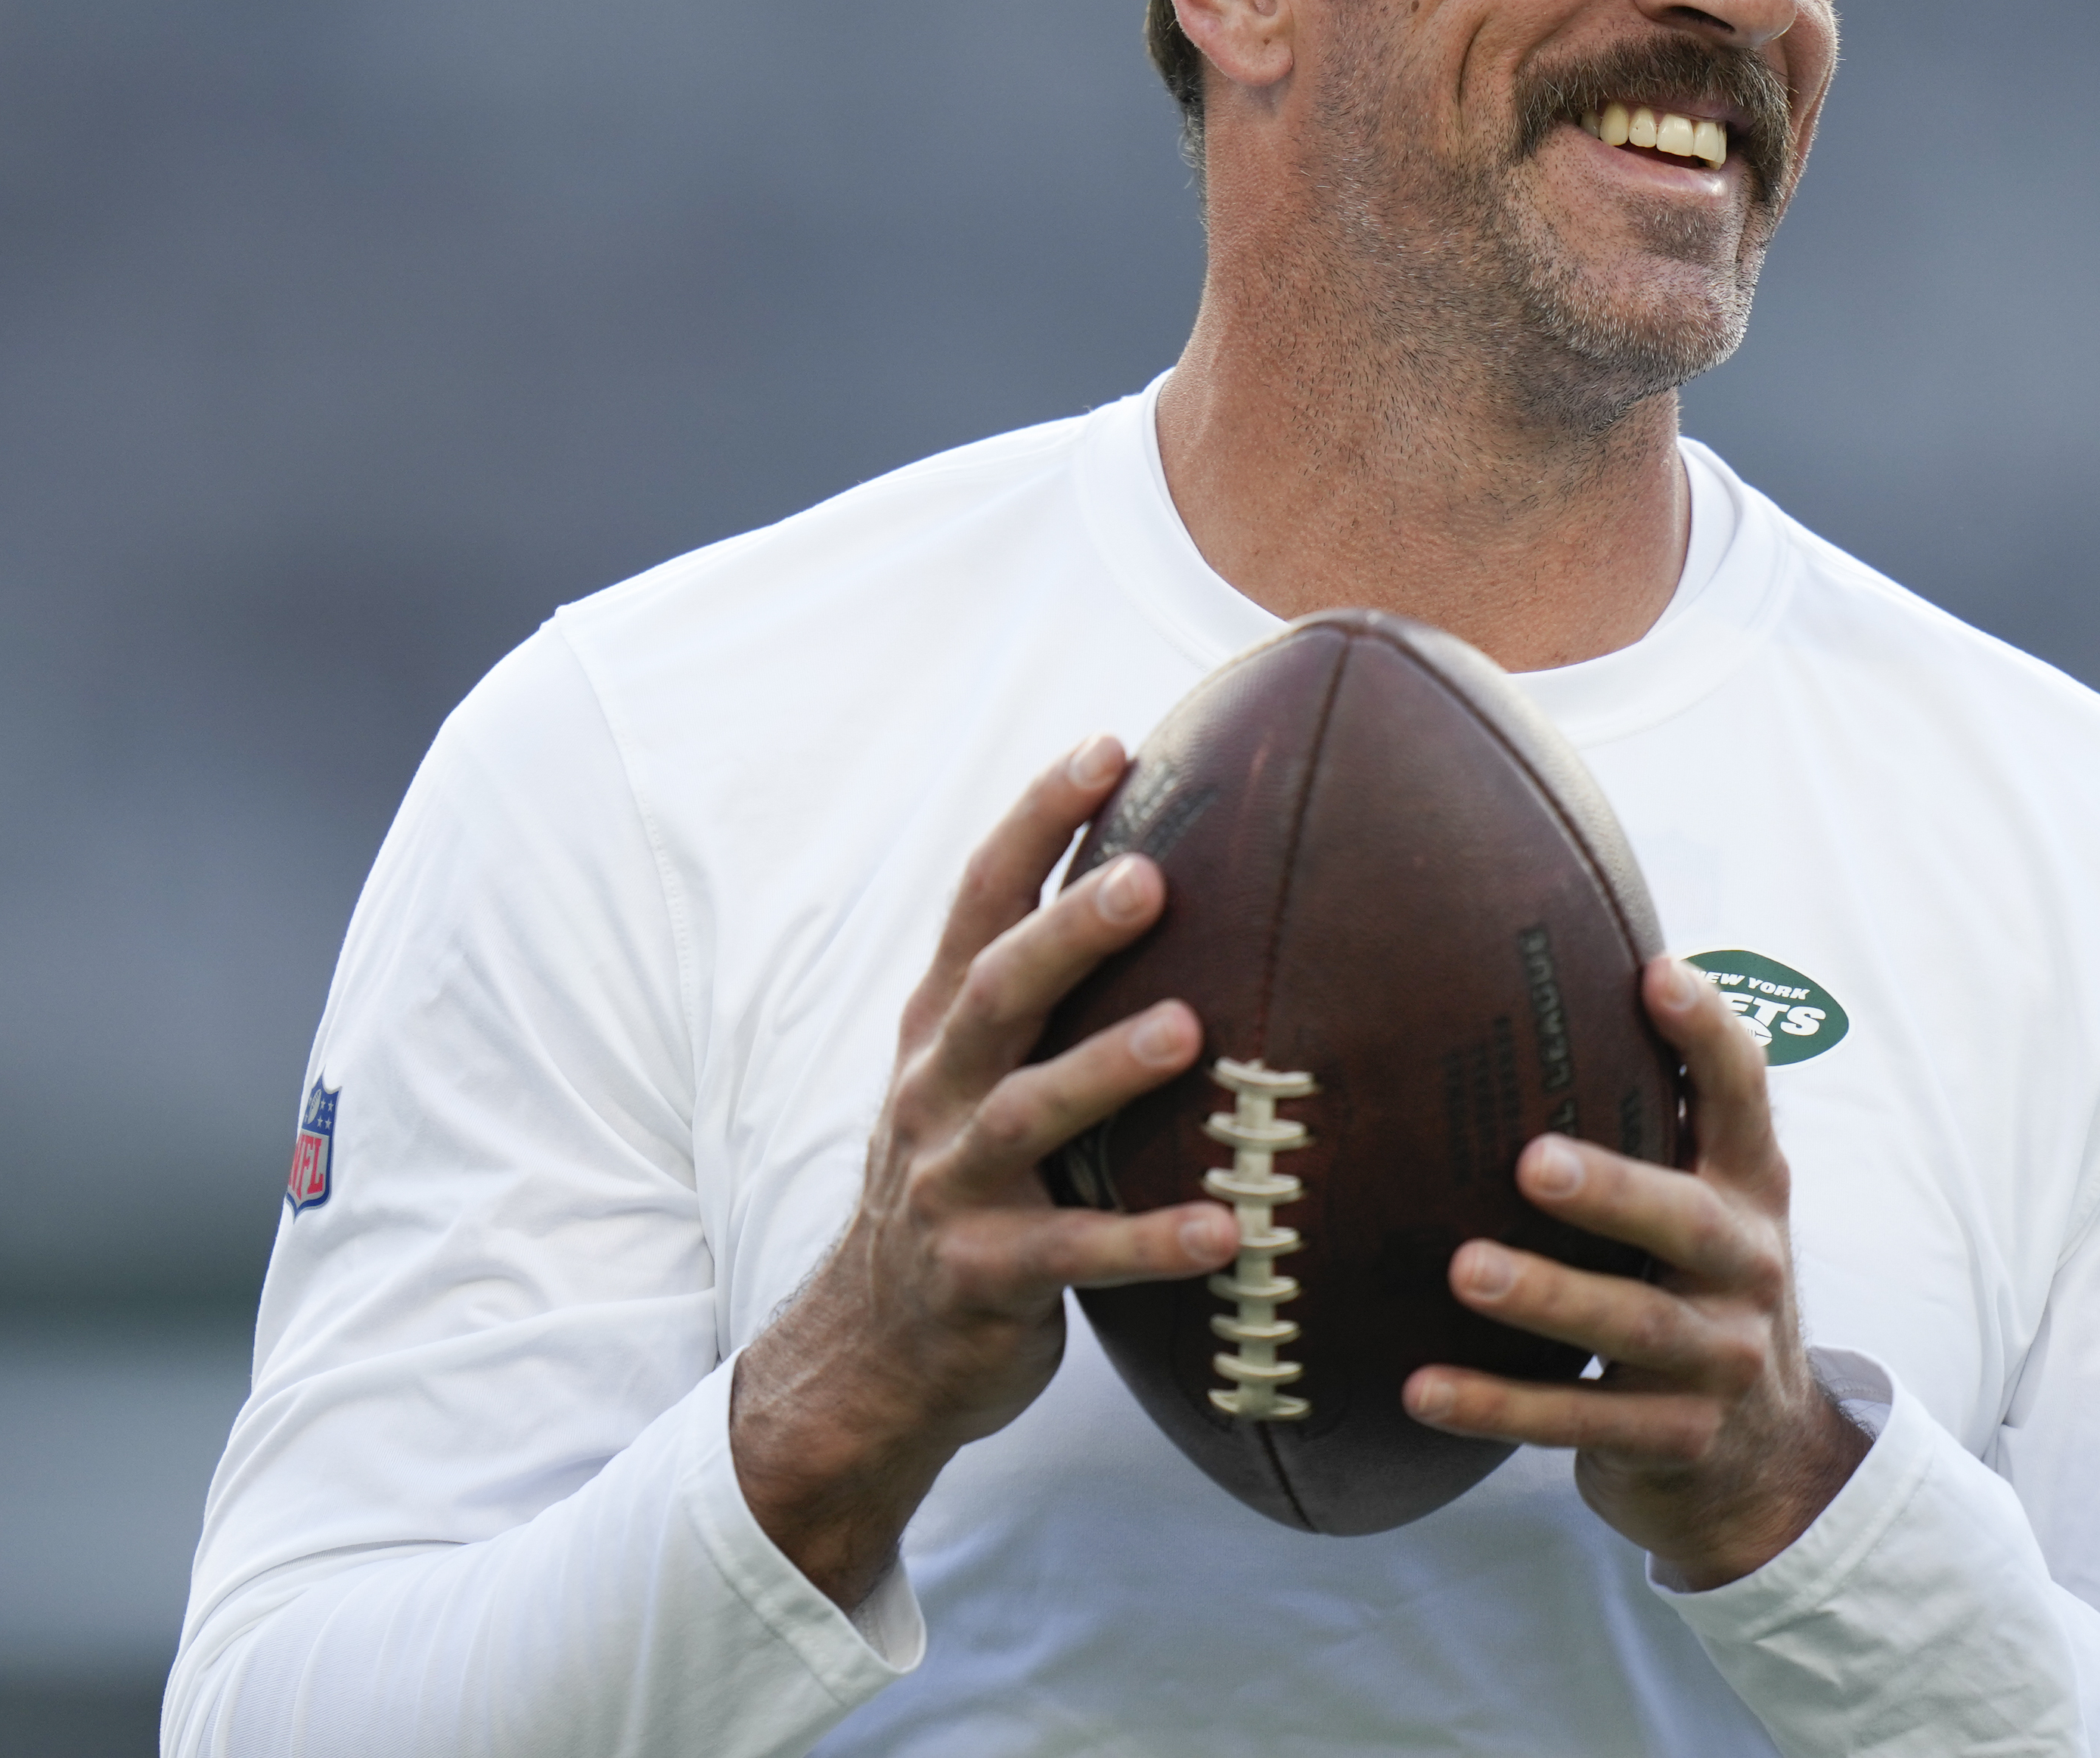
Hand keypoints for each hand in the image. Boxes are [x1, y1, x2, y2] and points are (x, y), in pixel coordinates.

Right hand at [730, 736, 1238, 1606]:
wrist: (871, 1353)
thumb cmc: (963, 1188)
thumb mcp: (976, 1081)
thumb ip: (1041, 1000)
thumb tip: (1168, 880)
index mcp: (941, 1028)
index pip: (980, 900)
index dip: (1037, 820)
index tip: (1110, 746)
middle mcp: (937, 1091)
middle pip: (999, 989)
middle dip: (1071, 930)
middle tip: (1154, 880)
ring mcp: (952, 1184)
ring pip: (1030, 1114)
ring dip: (1109, 1069)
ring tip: (1193, 1034)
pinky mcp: (982, 1277)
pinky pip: (1072, 1256)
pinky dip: (1149, 1242)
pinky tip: (1227, 1229)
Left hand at [1402, 955, 1866, 1589]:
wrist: (1766, 1462)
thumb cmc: (1700, 1292)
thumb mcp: (1707, 1208)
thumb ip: (1662, 1125)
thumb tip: (1541, 995)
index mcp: (1751, 1190)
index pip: (1744, 1097)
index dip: (1708, 1035)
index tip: (1657, 973)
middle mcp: (1748, 1268)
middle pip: (1685, 1221)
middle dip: (1612, 1189)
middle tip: (1530, 1161)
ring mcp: (1720, 1361)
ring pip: (1632, 1325)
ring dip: (1546, 1298)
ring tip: (1464, 1271)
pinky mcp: (1675, 1438)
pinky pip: (1579, 1420)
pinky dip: (1497, 1407)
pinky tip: (1422, 1389)